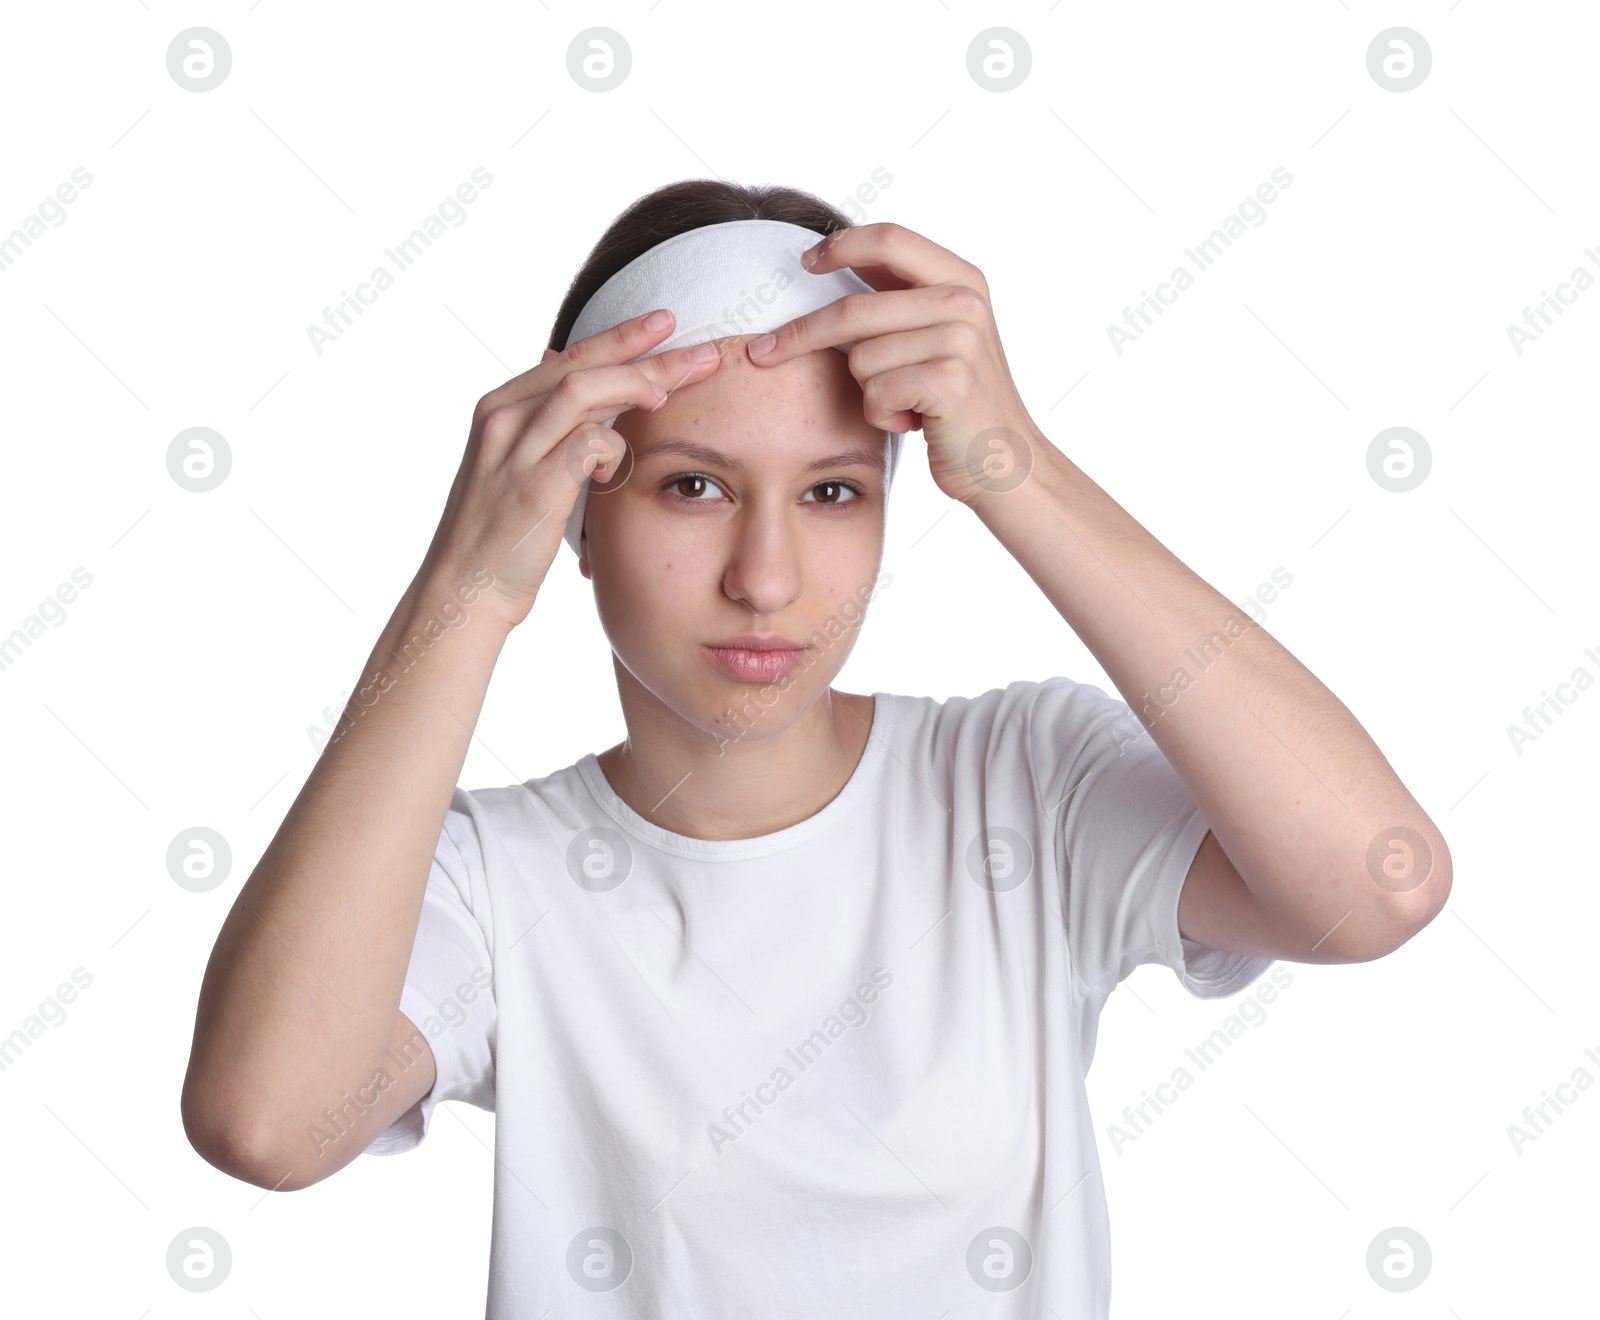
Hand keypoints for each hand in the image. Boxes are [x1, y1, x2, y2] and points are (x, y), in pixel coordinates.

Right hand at [415, 311, 723, 630]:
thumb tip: (563, 374)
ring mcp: (515, 451)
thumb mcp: (516, 466)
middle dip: (646, 352)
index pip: (570, 357)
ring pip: (584, 391)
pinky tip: (620, 466)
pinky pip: (586, 443)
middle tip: (700, 349)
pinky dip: (613, 447)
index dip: (620, 338)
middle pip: (583, 365)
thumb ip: (544, 424)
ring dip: (637, 386)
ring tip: (673, 393)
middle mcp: (503, 419)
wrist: (464, 588)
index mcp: (501, 408)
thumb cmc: (500, 534)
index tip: (666, 324)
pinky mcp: (533, 486)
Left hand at [743, 222, 1041, 505]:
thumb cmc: (961, 404)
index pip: (888, 240)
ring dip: (867, 392)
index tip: (803, 261)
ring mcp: (960, 340)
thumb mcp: (941, 335)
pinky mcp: (949, 381)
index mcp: (962, 279)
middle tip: (761, 352)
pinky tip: (912, 422)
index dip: (840, 247)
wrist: (1007, 463)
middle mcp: (964, 302)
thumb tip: (837, 253)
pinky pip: (875, 392)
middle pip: (855, 308)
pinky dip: (881, 415)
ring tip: (903, 405)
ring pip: (860, 358)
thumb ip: (902, 296)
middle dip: (800, 335)